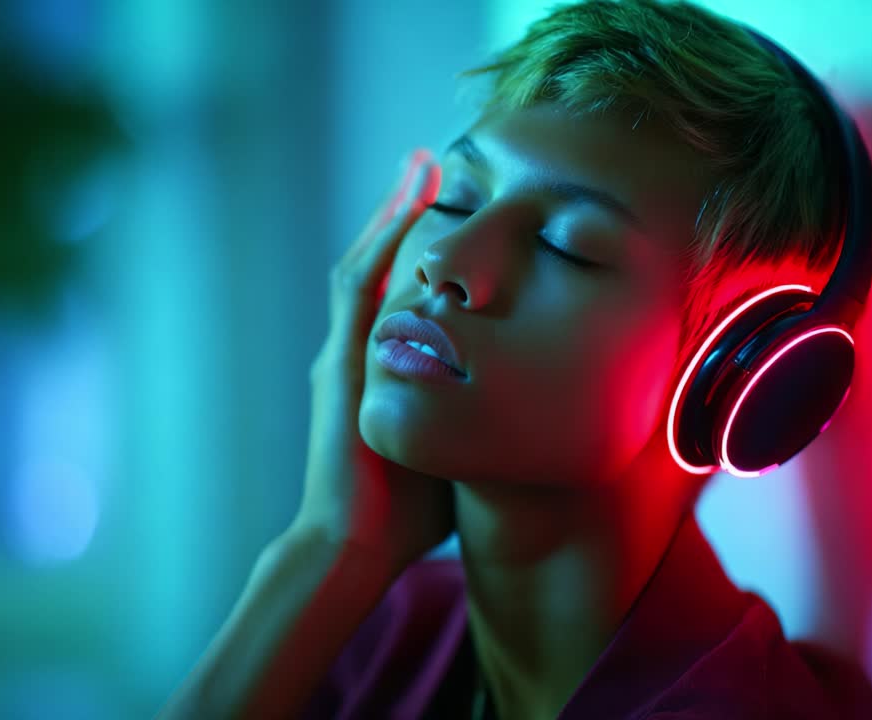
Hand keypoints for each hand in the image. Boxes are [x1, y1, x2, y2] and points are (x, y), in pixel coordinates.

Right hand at [291, 149, 455, 578]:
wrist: (356, 546)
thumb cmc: (408, 508)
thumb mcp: (452, 443)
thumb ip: (475, 413)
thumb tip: (531, 401)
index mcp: (380, 367)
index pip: (400, 292)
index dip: (421, 246)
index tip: (454, 206)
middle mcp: (356, 350)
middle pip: (378, 264)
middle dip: (402, 212)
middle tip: (430, 162)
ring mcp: (345, 355)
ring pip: (365, 266)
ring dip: (391, 214)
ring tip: (419, 164)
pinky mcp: (340, 367)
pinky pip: (359, 292)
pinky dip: (381, 245)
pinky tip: (404, 209)